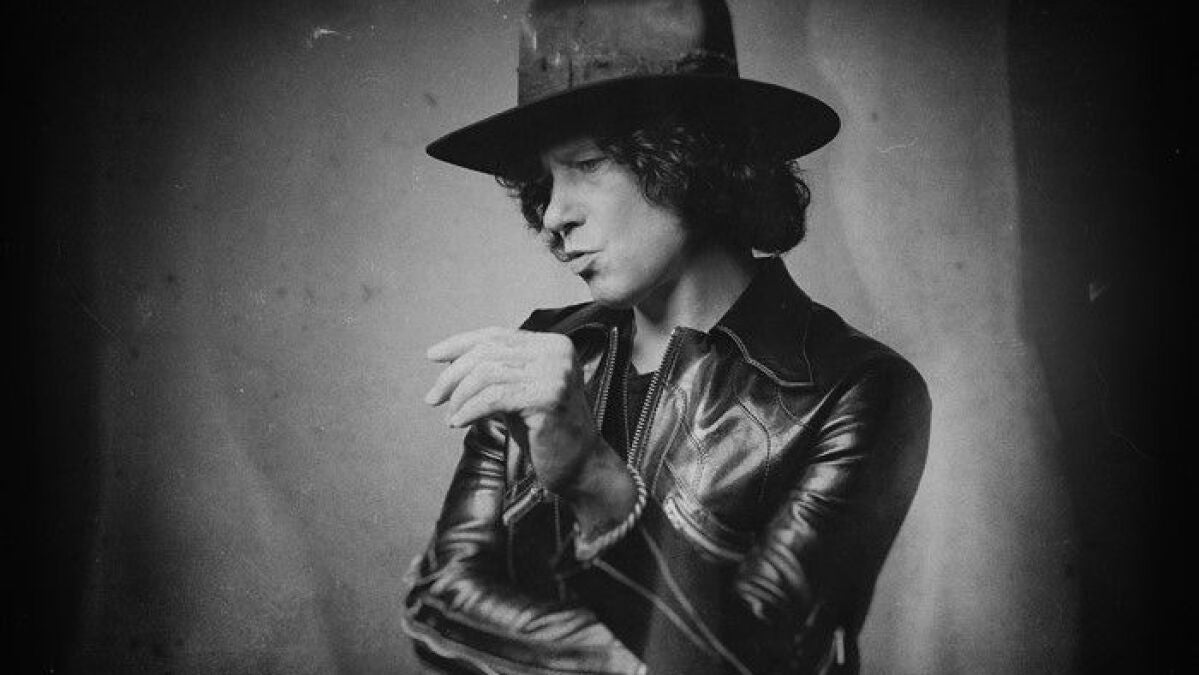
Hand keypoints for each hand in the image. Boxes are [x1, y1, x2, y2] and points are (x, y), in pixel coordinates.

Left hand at [423, 327, 631, 512]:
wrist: (580, 467)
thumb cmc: (546, 432)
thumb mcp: (516, 392)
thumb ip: (492, 372)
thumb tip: (448, 358)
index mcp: (553, 344)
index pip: (497, 335)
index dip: (460, 343)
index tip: (433, 356)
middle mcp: (557, 352)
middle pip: (489, 352)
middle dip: (453, 374)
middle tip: (433, 397)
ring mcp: (555, 374)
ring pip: (487, 373)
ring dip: (460, 396)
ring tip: (450, 415)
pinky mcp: (548, 398)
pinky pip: (494, 398)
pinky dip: (470, 410)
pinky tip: (458, 422)